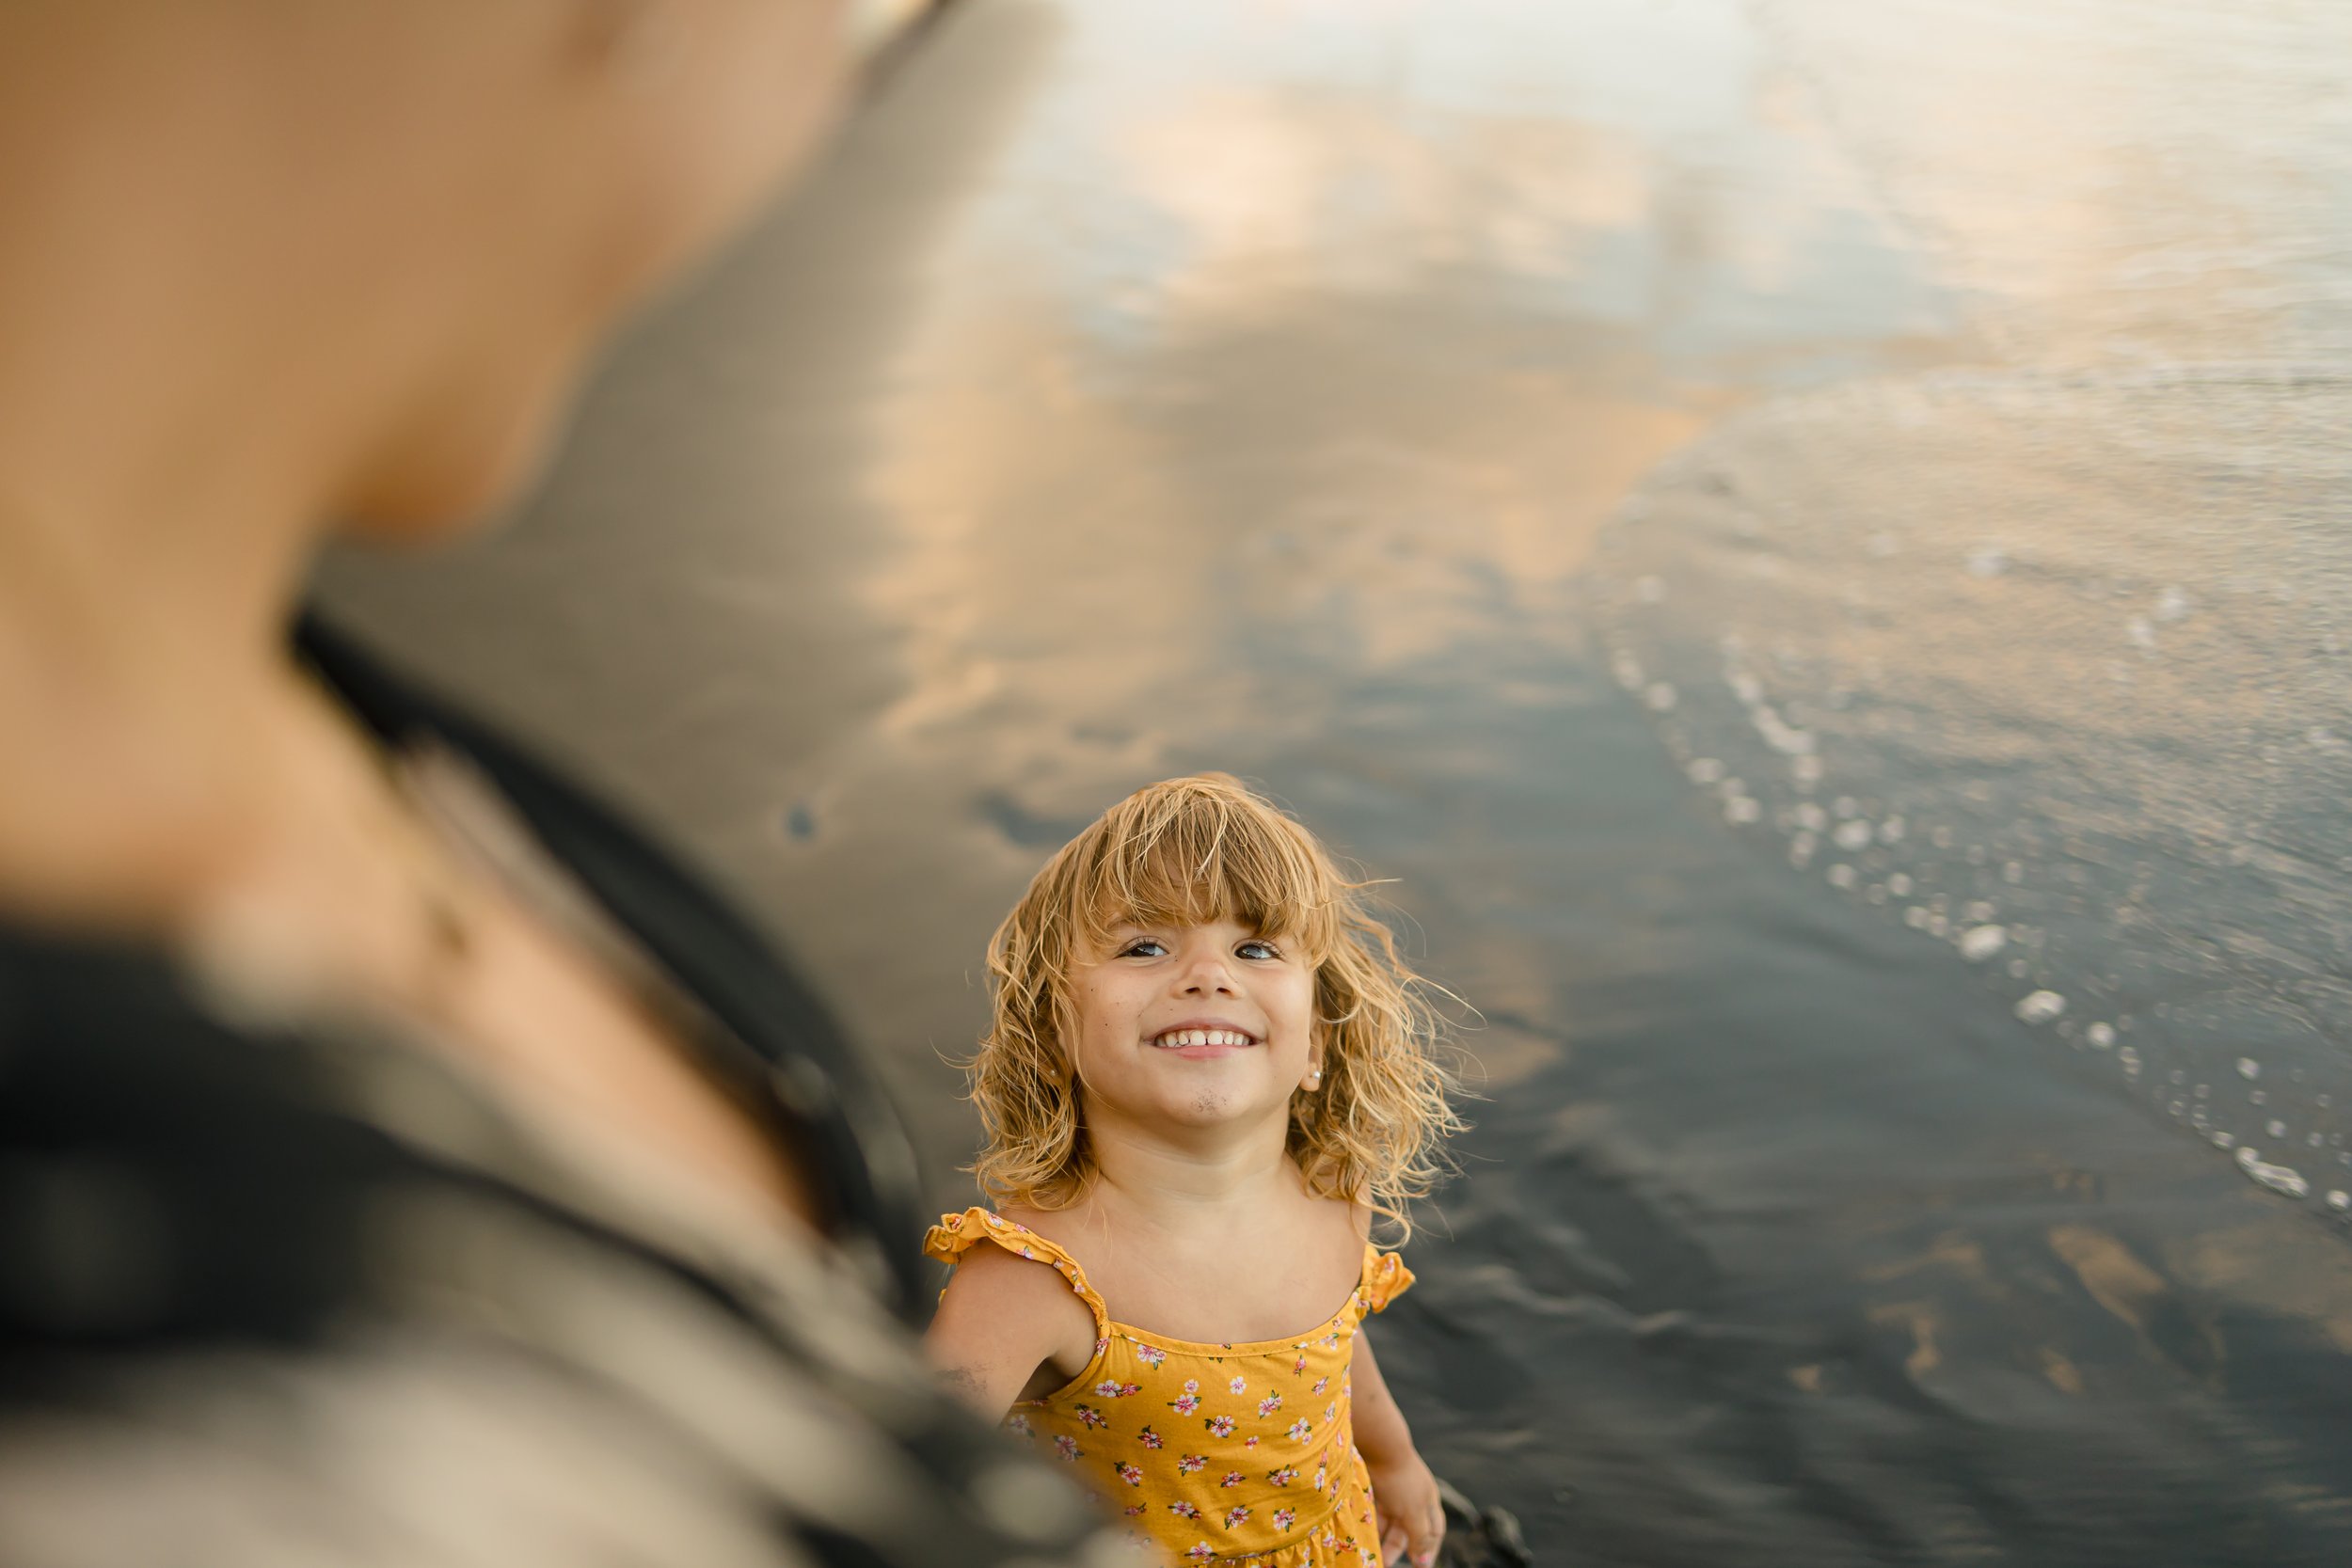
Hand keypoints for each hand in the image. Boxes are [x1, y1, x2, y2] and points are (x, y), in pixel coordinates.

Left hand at [1367, 1449, 1444, 1567]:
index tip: (1420, 1566)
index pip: (1434, 1532)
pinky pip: (1374, 1514)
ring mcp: (1393, 1494)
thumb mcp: (1414, 1512)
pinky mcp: (1375, 1489)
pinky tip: (1362, 1536)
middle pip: (1407, 1531)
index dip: (1428, 1550)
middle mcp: (1413, 1499)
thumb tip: (1426, 1562)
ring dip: (1381, 1539)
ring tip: (1370, 1554)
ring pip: (1388, 1524)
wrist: (1377, 1446)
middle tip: (1383, 1564)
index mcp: (1429, 1503)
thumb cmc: (1401, 1480)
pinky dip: (1370, 1526)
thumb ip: (1421, 1538)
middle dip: (1397, 1548)